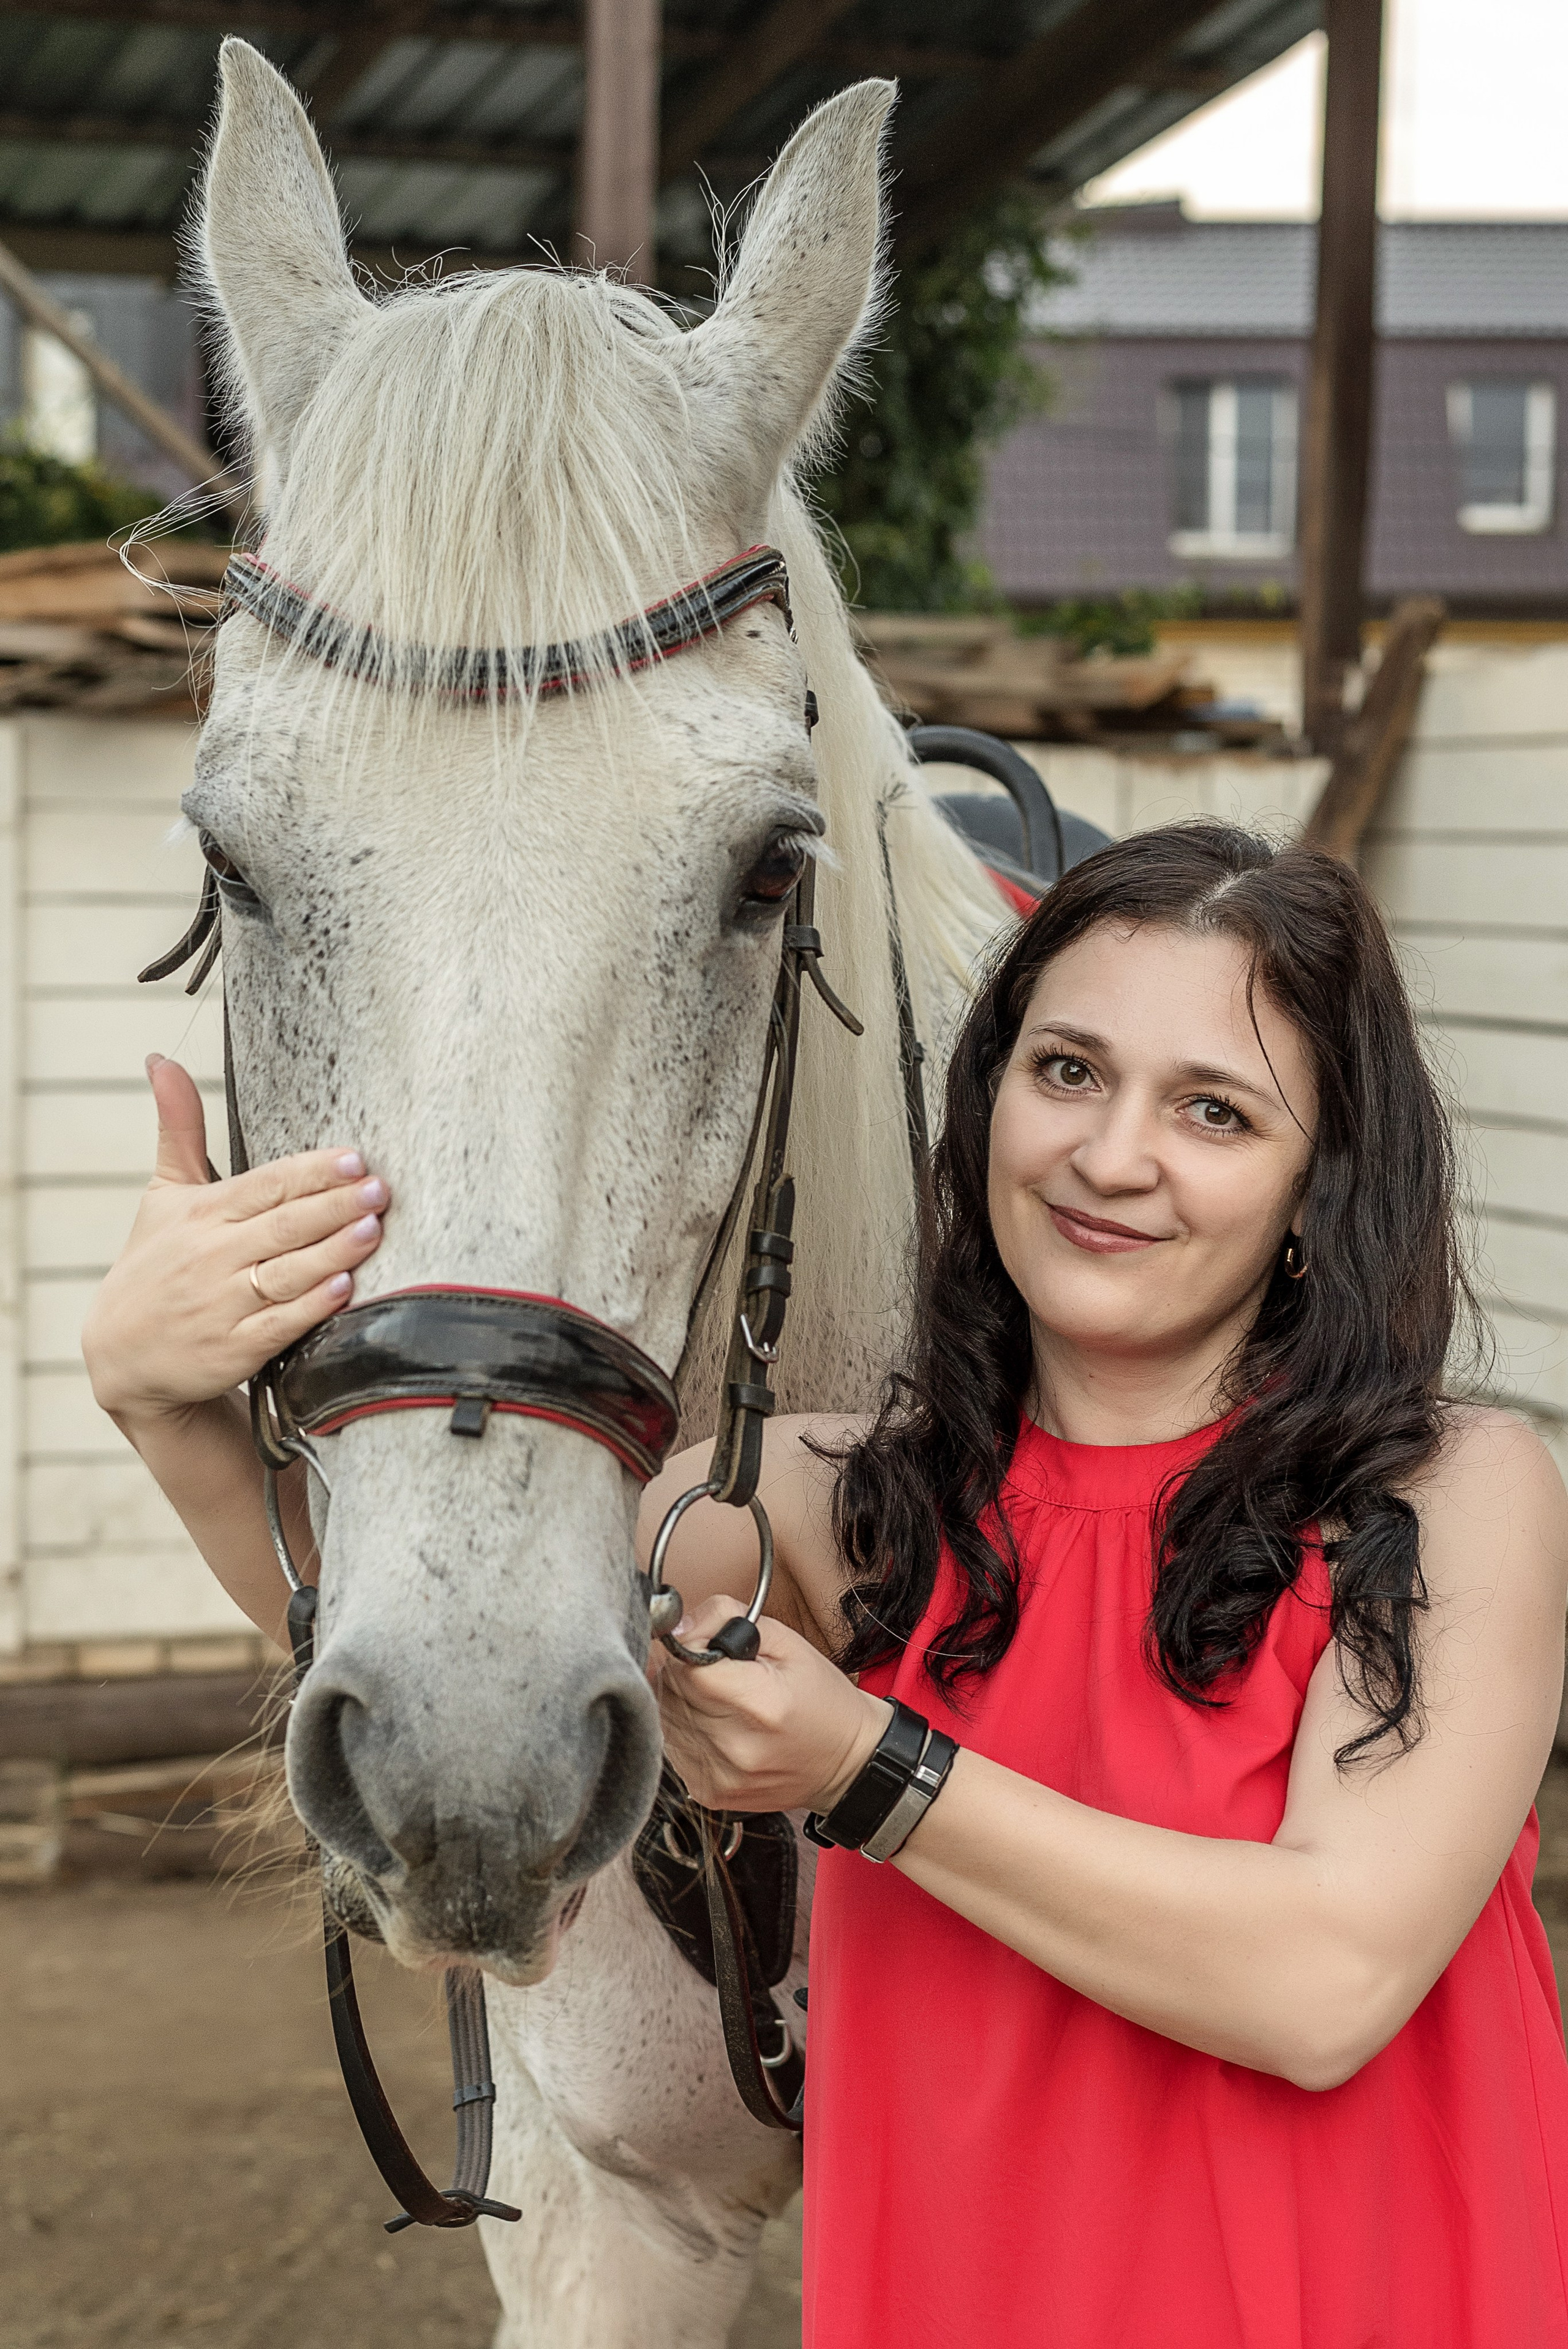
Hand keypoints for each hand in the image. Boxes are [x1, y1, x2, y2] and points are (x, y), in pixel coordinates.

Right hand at [82, 1055, 389, 1423]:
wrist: (121, 1356)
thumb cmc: (153, 1265)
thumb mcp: (162, 1194)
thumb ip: (179, 1128)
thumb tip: (161, 1059)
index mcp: (202, 1214)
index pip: (265, 1185)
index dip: (310, 1172)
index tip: (353, 1158)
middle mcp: (211, 1256)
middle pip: (283, 1225)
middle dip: (334, 1205)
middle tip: (380, 1189)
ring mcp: (221, 1305)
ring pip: (286, 1273)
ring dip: (332, 1251)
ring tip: (372, 1228)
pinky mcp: (232, 1350)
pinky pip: (276, 1326)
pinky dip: (309, 1307)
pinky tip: (344, 1289)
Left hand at [657, 1592, 889, 1813]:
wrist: (846, 1763)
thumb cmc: (821, 1699)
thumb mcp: (789, 1642)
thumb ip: (728, 1618)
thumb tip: (676, 1624)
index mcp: (761, 1704)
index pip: (688, 1665)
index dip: (690, 1645)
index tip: (706, 1642)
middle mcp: (736, 1746)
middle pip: (672, 1691)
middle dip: (685, 1670)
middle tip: (718, 1669)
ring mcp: (719, 1775)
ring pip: (665, 1717)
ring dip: (682, 1700)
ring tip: (720, 1698)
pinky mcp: (707, 1792)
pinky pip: (672, 1746)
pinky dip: (686, 1729)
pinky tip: (717, 1725)